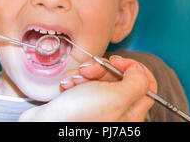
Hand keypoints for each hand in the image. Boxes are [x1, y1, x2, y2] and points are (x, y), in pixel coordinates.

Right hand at [18, 56, 155, 121]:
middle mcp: (117, 110)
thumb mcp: (116, 98)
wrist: (42, 128)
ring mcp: (98, 108)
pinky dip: (73, 81)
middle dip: (102, 68)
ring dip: (84, 74)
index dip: (133, 68)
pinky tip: (65, 87)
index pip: (147, 84)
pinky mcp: (80, 104)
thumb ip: (136, 83)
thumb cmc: (79, 119)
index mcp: (132, 111)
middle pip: (120, 77)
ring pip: (99, 78)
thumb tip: (140, 71)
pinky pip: (82, 84)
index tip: (118, 61)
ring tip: (73, 82)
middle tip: (89, 71)